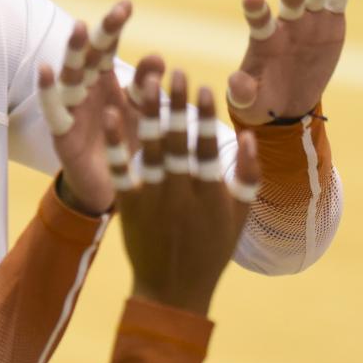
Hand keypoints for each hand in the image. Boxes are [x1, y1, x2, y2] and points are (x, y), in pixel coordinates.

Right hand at [39, 0, 136, 214]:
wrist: (110, 188)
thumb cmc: (125, 144)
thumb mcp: (143, 114)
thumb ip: (147, 87)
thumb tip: (157, 57)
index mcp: (105, 80)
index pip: (107, 48)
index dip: (113, 26)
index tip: (127, 5)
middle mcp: (85, 89)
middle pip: (89, 55)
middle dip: (100, 33)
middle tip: (116, 13)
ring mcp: (70, 108)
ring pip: (70, 75)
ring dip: (73, 52)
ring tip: (79, 28)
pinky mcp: (61, 133)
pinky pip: (52, 110)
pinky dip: (47, 90)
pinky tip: (46, 71)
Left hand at [105, 70, 260, 315]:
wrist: (173, 289)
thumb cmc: (212, 250)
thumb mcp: (240, 216)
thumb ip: (249, 177)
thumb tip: (250, 137)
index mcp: (211, 194)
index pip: (209, 147)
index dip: (207, 117)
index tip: (205, 86)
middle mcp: (182, 193)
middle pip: (178, 142)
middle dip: (176, 105)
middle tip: (174, 73)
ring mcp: (154, 199)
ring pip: (151, 149)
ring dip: (148, 115)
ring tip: (146, 83)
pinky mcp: (129, 205)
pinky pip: (122, 170)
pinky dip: (117, 142)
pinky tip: (111, 114)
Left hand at [226, 0, 355, 124]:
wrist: (286, 103)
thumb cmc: (262, 100)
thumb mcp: (250, 103)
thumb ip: (243, 92)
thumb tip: (235, 82)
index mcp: (264, 40)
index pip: (259, 20)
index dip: (256, 9)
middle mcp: (286, 23)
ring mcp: (309, 19)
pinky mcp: (330, 20)